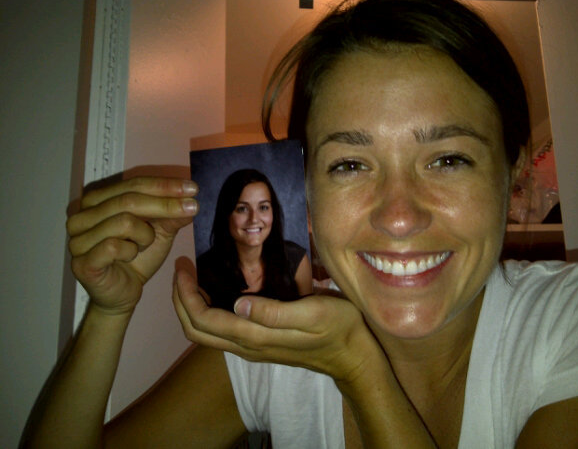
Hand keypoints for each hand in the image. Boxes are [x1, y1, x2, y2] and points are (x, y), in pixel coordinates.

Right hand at [67, 177, 198, 314]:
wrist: (123, 294)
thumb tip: (190, 198)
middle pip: (129, 200)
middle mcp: (82, 216)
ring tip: (145, 244)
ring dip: (145, 234)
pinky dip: (131, 251)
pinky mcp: (82, 262)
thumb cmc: (137, 259)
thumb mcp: (159, 232)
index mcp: (97, 201)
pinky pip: (114, 246)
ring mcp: (78, 239)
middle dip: (165, 204)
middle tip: (192, 208)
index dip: (164, 185)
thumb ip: (171, 215)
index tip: (193, 188)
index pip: (134, 184)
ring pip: (123, 221)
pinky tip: (130, 256)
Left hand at [172, 270, 385, 383]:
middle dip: (180, 300)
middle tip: (182, 268)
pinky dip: (208, 310)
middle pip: (196, 330)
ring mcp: (252, 348)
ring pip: (206, 333)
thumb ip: (275, 312)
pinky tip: (216, 290)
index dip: (185, 293)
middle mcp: (247, 346)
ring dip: (192, 305)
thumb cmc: (339, 328)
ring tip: (192, 275)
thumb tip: (238, 303)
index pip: (203, 320)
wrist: (354, 355)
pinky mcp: (259, 344)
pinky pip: (221, 330)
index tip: (184, 264)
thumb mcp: (313, 313)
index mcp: (255, 337)